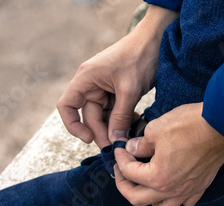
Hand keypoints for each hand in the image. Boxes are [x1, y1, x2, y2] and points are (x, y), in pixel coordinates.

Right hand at [56, 6, 178, 147]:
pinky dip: (123, 121)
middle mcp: (91, 85)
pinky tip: (135, 126)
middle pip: (89, 117)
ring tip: (129, 138)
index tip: (88, 138)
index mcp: (85, 79)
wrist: (157, 40)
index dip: (72, 125)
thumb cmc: (140, 57)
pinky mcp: (117, 92)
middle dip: (102, 133)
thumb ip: (120, 117)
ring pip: (104, 117)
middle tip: (116, 148)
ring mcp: (104, 89)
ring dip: (115, 129)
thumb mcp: (130, 90)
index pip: (67, 106)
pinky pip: (115, 113)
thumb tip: (114, 141)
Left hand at [114, 103, 223, 205]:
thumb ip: (140, 144)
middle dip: (124, 185)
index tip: (120, 149)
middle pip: (138, 199)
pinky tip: (170, 185)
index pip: (129, 173)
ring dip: (148, 198)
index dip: (120, 159)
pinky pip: (185, 202)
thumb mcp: (155, 129)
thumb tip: (132, 149)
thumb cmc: (190, 125)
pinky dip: (174, 197)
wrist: (223, 124)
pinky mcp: (201, 186)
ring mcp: (188, 190)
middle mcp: (172, 190)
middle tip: (121, 171)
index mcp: (158, 177)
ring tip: (143, 183)